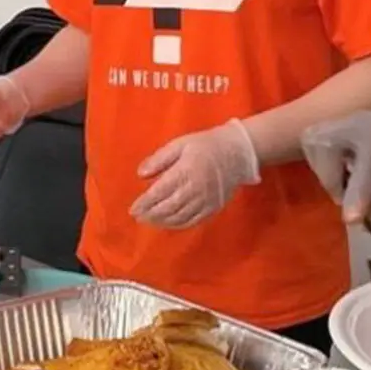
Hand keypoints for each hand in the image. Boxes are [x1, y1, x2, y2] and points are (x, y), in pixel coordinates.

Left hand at [130, 120, 259, 227]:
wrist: (238, 152)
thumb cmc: (205, 145)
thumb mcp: (180, 144)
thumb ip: (159, 159)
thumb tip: (141, 174)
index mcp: (186, 171)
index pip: (160, 192)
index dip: (145, 203)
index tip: (133, 209)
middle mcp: (196, 189)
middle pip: (168, 208)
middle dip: (150, 215)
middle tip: (138, 217)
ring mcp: (206, 201)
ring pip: (180, 217)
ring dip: (162, 222)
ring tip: (149, 221)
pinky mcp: (213, 208)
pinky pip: (193, 221)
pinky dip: (178, 225)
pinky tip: (168, 223)